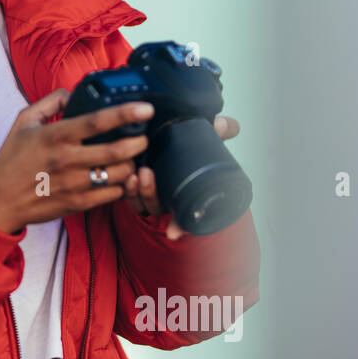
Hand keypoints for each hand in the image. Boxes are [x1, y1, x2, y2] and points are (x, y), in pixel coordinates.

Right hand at [0, 89, 153, 233]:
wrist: (0, 200)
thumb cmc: (11, 160)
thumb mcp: (23, 122)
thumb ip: (49, 103)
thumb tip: (72, 93)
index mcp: (55, 136)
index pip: (96, 122)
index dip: (125, 113)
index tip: (145, 108)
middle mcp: (67, 160)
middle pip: (116, 151)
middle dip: (138, 142)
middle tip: (143, 137)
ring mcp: (74, 184)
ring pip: (118, 174)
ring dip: (131, 165)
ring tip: (130, 158)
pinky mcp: (78, 203)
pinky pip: (112, 194)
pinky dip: (121, 185)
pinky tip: (118, 178)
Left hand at [124, 114, 240, 239]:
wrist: (166, 137)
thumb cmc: (189, 145)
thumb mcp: (205, 137)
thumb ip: (218, 132)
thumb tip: (230, 125)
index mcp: (186, 195)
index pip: (184, 217)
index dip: (179, 226)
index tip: (173, 232)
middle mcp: (167, 199)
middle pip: (157, 206)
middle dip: (150, 194)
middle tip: (147, 174)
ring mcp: (149, 195)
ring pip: (141, 202)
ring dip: (137, 191)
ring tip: (136, 173)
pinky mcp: (133, 188)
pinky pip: (128, 196)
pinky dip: (127, 189)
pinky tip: (127, 176)